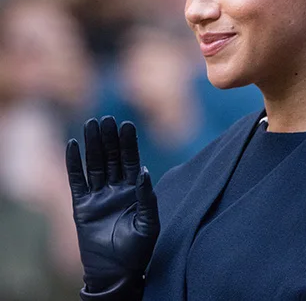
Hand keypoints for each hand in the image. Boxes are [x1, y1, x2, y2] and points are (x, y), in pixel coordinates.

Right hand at [66, 116, 159, 292]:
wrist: (116, 271)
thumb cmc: (138, 250)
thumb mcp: (148, 223)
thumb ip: (147, 198)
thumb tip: (144, 172)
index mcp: (134, 190)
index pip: (131, 160)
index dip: (129, 143)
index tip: (127, 124)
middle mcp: (116, 188)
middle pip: (112, 157)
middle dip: (110, 138)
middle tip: (107, 118)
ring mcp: (98, 196)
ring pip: (95, 164)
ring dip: (92, 145)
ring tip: (91, 123)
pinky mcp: (82, 206)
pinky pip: (77, 181)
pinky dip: (74, 164)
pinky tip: (72, 146)